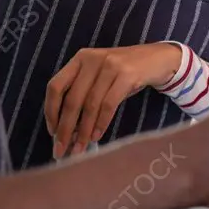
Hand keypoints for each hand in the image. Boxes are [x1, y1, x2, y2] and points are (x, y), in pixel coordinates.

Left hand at [46, 43, 181, 157]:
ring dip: (83, 131)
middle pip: (72, 99)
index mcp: (79, 59)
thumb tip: (69, 131)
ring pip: (90, 104)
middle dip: (66, 128)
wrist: (157, 59)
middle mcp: (91, 59)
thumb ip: (84, 98)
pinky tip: (97, 136)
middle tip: (62, 149)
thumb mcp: (100, 78)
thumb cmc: (124, 73)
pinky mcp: (127, 74)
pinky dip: (101, 123)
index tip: (52, 132)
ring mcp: (109, 65)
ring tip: (80, 148)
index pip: (55, 86)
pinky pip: (108, 104)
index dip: (51, 111)